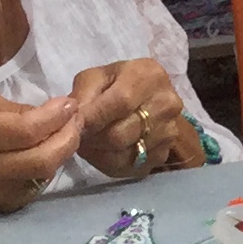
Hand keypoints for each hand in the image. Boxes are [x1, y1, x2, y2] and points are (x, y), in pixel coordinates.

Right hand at [0, 90, 82, 216]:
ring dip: (64, 151)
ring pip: (44, 174)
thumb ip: (8, 109)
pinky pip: (36, 185)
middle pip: (42, 157)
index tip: (69, 103)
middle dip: (69, 136)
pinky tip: (50, 153)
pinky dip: (49, 167)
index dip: (54, 116)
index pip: (25, 130)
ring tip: (68, 132)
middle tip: (77, 119)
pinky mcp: (3, 206)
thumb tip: (46, 113)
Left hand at [71, 59, 192, 179]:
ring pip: (122, 155)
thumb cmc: (116, 82)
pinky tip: (101, 151)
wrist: (145, 97)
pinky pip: (129, 168)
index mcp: (151, 76)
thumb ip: (83, 95)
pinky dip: (108, 163)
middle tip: (77, 136)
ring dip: (97, 152)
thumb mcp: (95, 77)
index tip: (73, 124)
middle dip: (92, 138)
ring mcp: (169, 132)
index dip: (94, 117)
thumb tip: (75, 120)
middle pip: (121, 134)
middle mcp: (167, 105)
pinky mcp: (164, 155)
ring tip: (87, 142)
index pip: (121, 102)